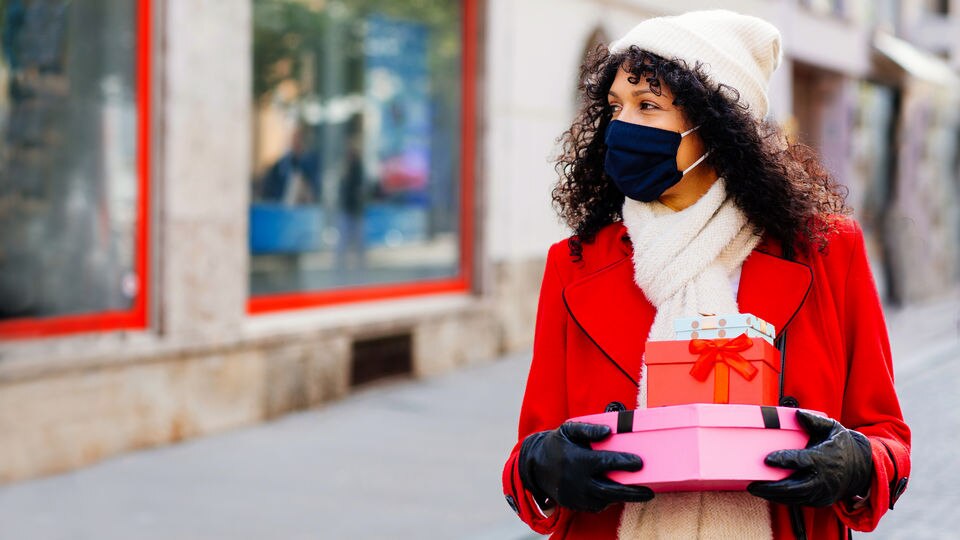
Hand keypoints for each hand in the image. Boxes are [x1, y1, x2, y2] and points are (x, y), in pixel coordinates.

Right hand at [518, 421, 653, 512]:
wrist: (535, 466)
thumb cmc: (556, 444)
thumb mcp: (568, 430)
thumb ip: (588, 429)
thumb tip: (608, 431)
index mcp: (577, 459)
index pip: (606, 462)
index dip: (624, 462)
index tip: (640, 463)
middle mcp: (577, 480)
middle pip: (610, 490)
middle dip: (632, 492)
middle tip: (649, 492)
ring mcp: (575, 495)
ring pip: (604, 501)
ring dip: (621, 498)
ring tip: (638, 494)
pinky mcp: (574, 504)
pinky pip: (595, 506)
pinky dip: (607, 501)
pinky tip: (616, 494)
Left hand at [748, 410, 873, 506]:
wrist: (863, 469)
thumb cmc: (843, 446)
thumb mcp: (832, 428)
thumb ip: (814, 421)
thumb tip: (797, 414)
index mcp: (824, 459)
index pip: (801, 461)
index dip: (784, 460)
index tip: (767, 459)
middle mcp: (823, 478)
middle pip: (794, 486)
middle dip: (771, 488)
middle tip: (753, 485)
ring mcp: (822, 492)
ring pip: (794, 498)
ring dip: (774, 496)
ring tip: (756, 490)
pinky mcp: (821, 501)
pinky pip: (799, 502)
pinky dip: (783, 499)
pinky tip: (769, 494)